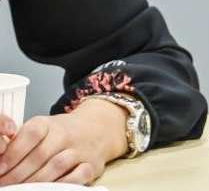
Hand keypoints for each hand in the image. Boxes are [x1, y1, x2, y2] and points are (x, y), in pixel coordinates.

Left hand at [0, 98, 127, 185]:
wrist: (99, 128)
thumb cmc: (60, 134)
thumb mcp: (42, 129)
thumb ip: (20, 143)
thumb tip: (0, 160)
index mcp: (50, 124)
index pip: (32, 133)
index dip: (13, 152)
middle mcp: (66, 134)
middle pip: (40, 154)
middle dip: (18, 175)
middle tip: (4, 185)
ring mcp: (81, 149)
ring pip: (58, 165)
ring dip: (36, 181)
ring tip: (21, 190)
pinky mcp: (92, 164)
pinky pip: (79, 175)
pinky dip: (63, 184)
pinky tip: (49, 188)